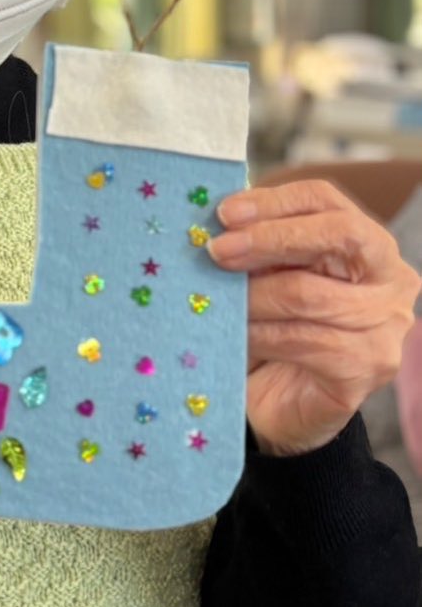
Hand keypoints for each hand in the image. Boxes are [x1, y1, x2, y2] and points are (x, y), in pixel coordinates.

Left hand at [208, 180, 420, 455]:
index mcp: (369, 243)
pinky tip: (234, 334)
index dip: (275, 201)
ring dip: (251, 295)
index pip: (327, 201)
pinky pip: (300, 340)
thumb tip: (219, 221)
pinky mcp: (364, 370)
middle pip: (335, 236)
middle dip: (268, 239)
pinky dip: (257, 333)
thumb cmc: (278, 327)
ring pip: (308, 293)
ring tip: (214, 297)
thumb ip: (258, 246)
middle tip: (217, 250)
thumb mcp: (271, 276)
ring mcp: (385, 328)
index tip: (225, 213)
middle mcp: (391, 281)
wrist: (285, 405)